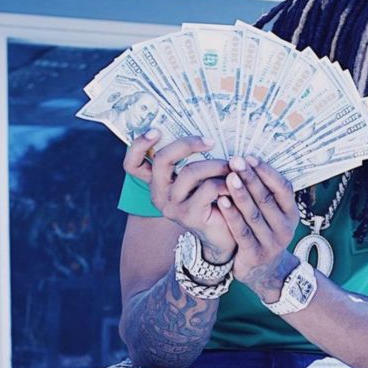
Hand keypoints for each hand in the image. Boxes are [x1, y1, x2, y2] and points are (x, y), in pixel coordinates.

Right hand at [123, 130, 235, 263]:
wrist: (222, 237)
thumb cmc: (213, 201)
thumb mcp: (199, 180)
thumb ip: (195, 161)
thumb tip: (208, 136)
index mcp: (157, 182)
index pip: (133, 164)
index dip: (139, 144)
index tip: (155, 130)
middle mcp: (159, 194)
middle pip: (162, 159)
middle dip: (187, 144)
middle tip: (209, 141)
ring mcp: (172, 206)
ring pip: (191, 171)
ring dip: (216, 165)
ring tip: (233, 166)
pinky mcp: (189, 215)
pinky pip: (208, 188)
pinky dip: (225, 183)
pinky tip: (234, 186)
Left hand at [217, 156, 299, 300]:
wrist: (266, 272)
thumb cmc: (265, 234)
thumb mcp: (274, 216)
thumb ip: (266, 194)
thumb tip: (249, 161)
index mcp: (291, 213)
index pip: (283, 188)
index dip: (267, 172)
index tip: (250, 157)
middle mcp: (285, 227)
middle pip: (267, 199)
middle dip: (250, 178)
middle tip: (236, 161)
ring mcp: (271, 243)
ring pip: (254, 214)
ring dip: (240, 194)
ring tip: (229, 177)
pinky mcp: (255, 254)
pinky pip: (242, 231)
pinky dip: (232, 215)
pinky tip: (221, 201)